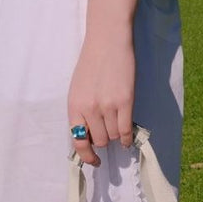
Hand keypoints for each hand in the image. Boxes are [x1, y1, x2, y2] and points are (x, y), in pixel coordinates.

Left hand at [68, 27, 134, 166]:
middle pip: (100, 140)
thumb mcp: (77, 89)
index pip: (78, 141)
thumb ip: (81, 111)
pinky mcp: (125, 101)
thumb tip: (89, 136)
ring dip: (116, 135)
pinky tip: (128, 139)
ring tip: (118, 125)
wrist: (107, 40)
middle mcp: (89, 109)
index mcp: (74, 106)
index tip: (95, 161)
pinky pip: (126, 130)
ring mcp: (107, 106)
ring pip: (113, 136)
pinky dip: (128, 138)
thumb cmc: (91, 63)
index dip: (87, 156)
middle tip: (108, 132)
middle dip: (104, 140)